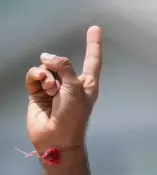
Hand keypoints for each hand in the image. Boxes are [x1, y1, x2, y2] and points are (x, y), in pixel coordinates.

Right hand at [25, 25, 102, 151]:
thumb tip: (46, 58)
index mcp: (87, 84)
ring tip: (51, 91)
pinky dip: (37, 77)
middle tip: (58, 83)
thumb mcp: (76, 88)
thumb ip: (64, 66)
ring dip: (47, 76)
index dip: (93, 44)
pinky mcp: (38, 91)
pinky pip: (35, 74)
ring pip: (46, 67)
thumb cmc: (73, 116)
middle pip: (61, 62)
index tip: (95, 29)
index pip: (92, 60)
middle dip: (57, 66)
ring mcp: (54, 87)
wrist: (57, 137)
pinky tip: (42, 86)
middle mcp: (71, 83)